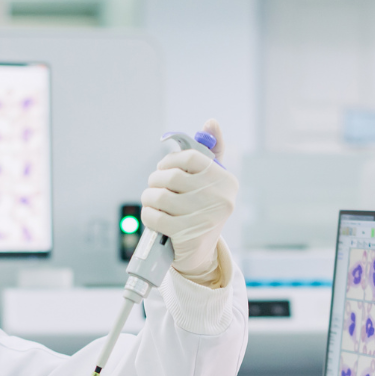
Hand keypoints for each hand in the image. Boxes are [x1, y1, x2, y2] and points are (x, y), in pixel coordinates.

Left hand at [140, 118, 237, 283]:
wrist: (200, 254)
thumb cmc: (202, 210)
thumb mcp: (210, 182)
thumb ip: (210, 152)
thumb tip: (211, 122)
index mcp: (226, 181)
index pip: (192, 157)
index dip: (171, 160)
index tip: (164, 168)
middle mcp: (220, 198)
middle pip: (172, 177)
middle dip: (155, 181)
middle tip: (154, 187)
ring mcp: (204, 217)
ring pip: (160, 196)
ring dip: (149, 198)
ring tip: (151, 202)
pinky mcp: (187, 234)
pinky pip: (155, 216)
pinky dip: (148, 216)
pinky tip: (152, 217)